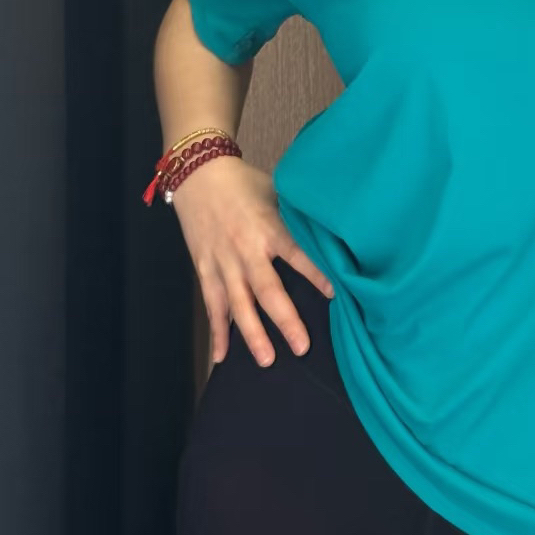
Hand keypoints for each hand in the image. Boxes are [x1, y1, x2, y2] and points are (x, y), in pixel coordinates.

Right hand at [171, 155, 334, 366]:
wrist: (199, 174)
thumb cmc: (245, 183)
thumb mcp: (277, 191)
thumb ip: (297, 216)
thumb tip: (332, 232)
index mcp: (269, 228)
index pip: (298, 256)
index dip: (317, 275)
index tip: (336, 296)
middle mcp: (246, 250)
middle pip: (267, 291)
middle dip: (285, 321)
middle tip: (302, 347)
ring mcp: (223, 262)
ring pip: (238, 305)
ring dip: (252, 334)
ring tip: (266, 360)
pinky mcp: (205, 268)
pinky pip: (212, 305)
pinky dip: (216, 332)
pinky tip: (222, 357)